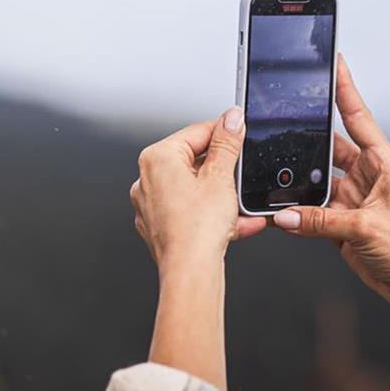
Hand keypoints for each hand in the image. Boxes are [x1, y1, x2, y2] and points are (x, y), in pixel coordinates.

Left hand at [129, 107, 265, 270]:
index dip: (224, 133)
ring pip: (194, 190)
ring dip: (222, 196)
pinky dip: (212, 214)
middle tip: (242, 174)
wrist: (190, 271)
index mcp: (157, 159)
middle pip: (193, 162)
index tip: (240, 133)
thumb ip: (227, 143)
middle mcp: (147, 180)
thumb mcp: (221, 177)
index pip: (196, 133)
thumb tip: (231, 119)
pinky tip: (237, 222)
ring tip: (242, 204)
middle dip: (223, 171)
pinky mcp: (160, 227)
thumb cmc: (197, 228)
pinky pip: (190, 212)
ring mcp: (151, 206)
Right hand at [273, 56, 389, 305]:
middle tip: (283, 118)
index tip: (334, 61)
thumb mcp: (366, 228)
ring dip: (299, 178)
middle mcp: (369, 175)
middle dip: (308, 134)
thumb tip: (285, 217)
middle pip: (330, 144)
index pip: (358, 116)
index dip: (344, 88)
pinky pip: (313, 207)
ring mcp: (354, 197)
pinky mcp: (342, 220)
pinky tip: (281, 208)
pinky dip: (297, 208)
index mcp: (385, 163)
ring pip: (317, 178)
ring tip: (275, 171)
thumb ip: (321, 220)